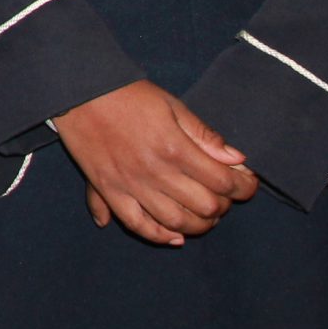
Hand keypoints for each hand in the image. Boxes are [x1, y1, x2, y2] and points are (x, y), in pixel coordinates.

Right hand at [55, 80, 257, 245]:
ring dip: (199, 225)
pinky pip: (137, 225)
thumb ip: (204, 134)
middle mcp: (155, 172)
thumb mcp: (172, 105)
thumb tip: (236, 159)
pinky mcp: (109, 191)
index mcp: (175, 148)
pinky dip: (158, 236)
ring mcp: (131, 186)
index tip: (247, 183)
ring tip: (205, 216)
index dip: (244, 187)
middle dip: (225, 205)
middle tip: (225, 196)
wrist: (80, 92)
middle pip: (205, 207)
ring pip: (175, 223)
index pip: (223, 181)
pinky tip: (174, 236)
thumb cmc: (128, 94)